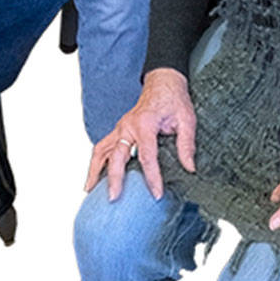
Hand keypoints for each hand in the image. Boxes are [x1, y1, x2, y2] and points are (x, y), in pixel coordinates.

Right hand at [86, 68, 196, 201]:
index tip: (156, 194)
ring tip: (90, 190)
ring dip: (94, 170)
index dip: (152, 177)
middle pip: (116, 155)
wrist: (163, 82)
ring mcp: (120, 128)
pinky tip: (93, 177)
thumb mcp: (186, 119)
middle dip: (115, 178)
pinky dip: (95, 162)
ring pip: (101, 150)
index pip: (146, 156)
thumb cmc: (174, 100)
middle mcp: (128, 126)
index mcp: (145, 124)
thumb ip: (187, 144)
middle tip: (115, 198)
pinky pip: (102, 147)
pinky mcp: (118, 130)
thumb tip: (189, 168)